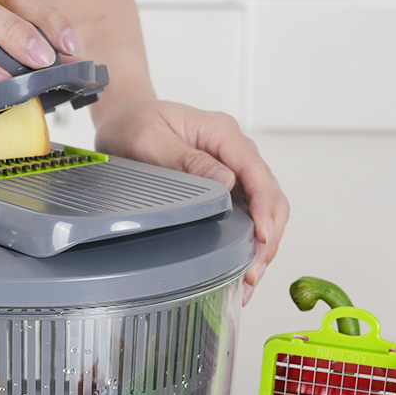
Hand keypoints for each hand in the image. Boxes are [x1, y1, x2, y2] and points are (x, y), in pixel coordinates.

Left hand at [93, 99, 288, 302]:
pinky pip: (248, 211)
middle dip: (269, 234)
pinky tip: (245, 263)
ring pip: (265, 206)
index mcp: (221, 132)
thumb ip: (186, 160)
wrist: (125, 117)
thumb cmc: (134, 124)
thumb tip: (225, 180)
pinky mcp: (226, 184)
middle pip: (270, 193)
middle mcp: (234, 149)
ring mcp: (232, 167)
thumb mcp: (150, 139)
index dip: (264, 206)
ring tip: (252, 277)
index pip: (256, 171)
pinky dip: (251, 239)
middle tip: (255, 270)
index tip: (262, 236)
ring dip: (264, 242)